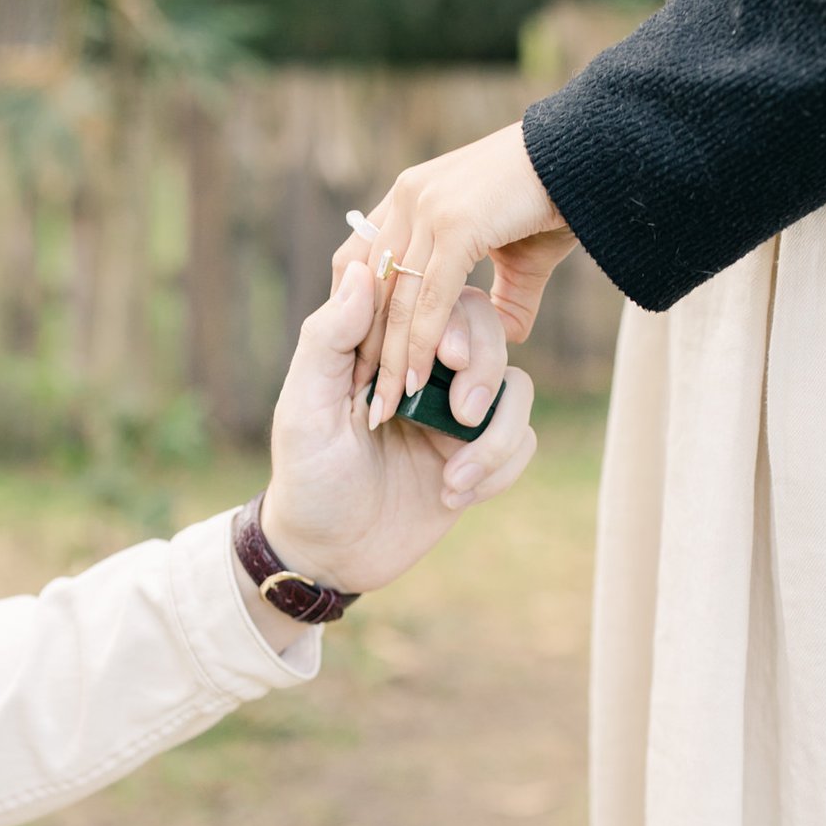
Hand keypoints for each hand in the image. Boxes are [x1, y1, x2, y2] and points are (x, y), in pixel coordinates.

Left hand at [258, 260, 538, 598]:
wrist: (329, 554)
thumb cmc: (306, 477)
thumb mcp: (305, 407)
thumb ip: (329, 338)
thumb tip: (361, 270)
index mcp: (386, 348)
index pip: (436, 298)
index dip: (451, 319)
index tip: (445, 356)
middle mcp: (428, 372)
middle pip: (490, 333)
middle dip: (485, 370)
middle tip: (462, 413)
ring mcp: (457, 414)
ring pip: (516, 389)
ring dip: (496, 434)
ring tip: (454, 478)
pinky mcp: (479, 456)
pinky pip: (521, 441)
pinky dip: (499, 469)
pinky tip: (454, 495)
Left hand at [331, 122, 575, 432]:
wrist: (593, 157)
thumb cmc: (561, 199)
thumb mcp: (520, 255)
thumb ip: (504, 294)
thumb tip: (503, 335)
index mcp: (412, 197)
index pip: (360, 262)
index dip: (354, 316)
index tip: (358, 365)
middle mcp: (410, 197)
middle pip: (368, 287)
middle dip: (364, 351)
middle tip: (365, 404)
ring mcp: (429, 207)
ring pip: (398, 299)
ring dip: (391, 361)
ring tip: (387, 408)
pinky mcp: (457, 224)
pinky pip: (432, 297)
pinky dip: (423, 344)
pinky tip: (420, 381)